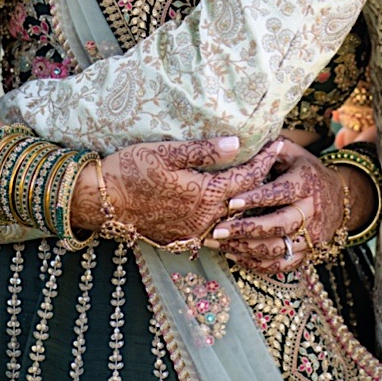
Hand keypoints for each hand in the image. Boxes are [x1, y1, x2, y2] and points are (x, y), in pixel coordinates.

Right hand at [91, 137, 286, 249]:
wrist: (103, 201)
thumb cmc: (131, 170)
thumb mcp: (165, 152)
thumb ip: (203, 150)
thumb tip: (237, 142)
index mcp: (205, 193)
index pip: (247, 177)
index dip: (264, 160)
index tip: (278, 146)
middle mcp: (206, 217)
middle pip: (245, 200)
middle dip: (262, 182)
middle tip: (274, 167)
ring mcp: (195, 231)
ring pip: (232, 219)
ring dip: (246, 204)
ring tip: (258, 189)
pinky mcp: (183, 238)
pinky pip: (214, 230)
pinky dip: (227, 220)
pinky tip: (227, 211)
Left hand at [210, 139, 345, 272]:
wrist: (339, 197)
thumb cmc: (304, 170)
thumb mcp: (292, 152)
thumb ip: (268, 148)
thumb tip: (238, 139)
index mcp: (306, 183)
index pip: (280, 193)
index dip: (256, 199)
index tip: (231, 202)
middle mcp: (311, 211)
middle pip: (280, 225)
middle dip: (247, 229)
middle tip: (218, 229)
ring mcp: (312, 235)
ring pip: (280, 248)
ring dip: (246, 249)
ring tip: (218, 244)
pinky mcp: (309, 253)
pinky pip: (284, 265)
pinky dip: (259, 265)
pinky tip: (235, 256)